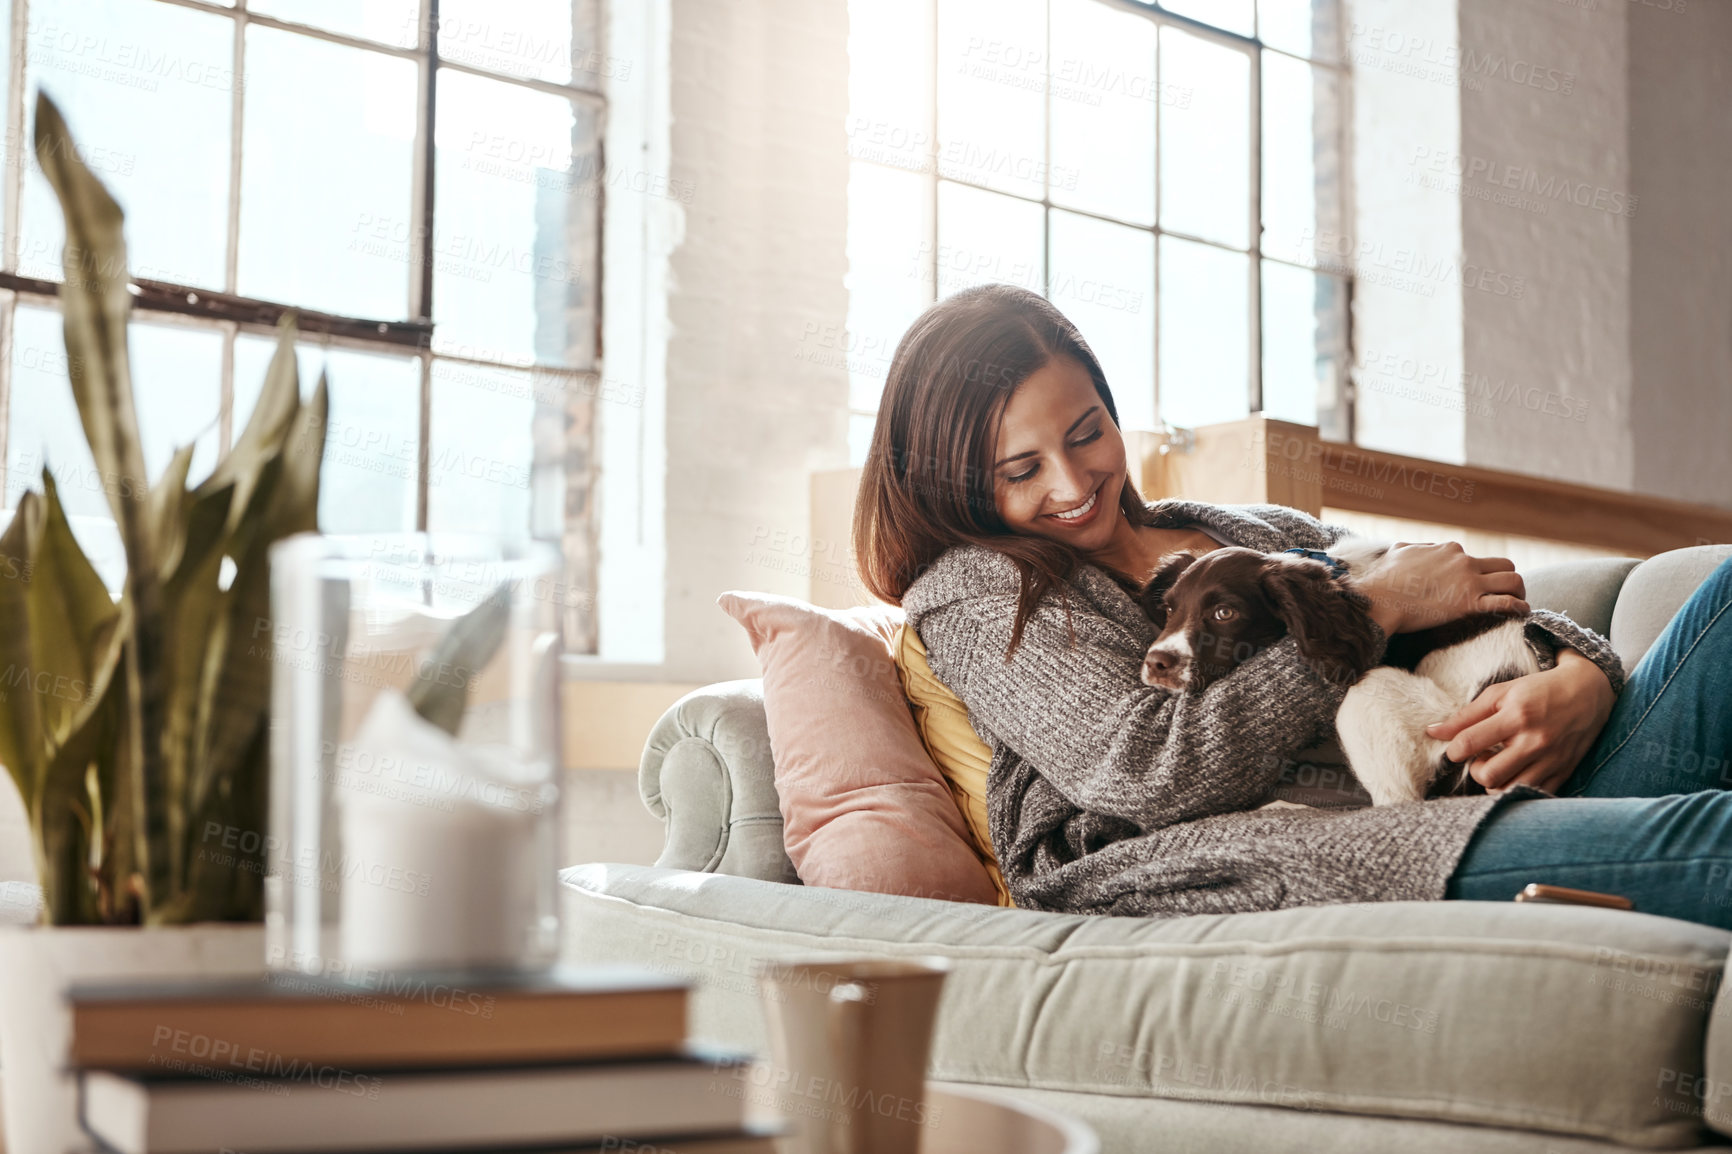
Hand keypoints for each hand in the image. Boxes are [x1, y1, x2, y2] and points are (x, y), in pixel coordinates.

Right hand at [1356, 541, 1527, 635]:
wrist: (1380, 600)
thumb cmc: (1384, 579)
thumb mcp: (1399, 552)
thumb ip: (1415, 548)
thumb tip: (1417, 548)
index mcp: (1449, 550)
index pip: (1474, 558)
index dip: (1477, 573)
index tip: (1473, 588)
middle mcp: (1464, 562)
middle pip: (1504, 565)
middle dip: (1507, 579)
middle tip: (1504, 594)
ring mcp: (1469, 583)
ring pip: (1514, 580)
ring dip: (1520, 592)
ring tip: (1518, 603)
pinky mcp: (1469, 604)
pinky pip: (1508, 603)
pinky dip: (1520, 608)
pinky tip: (1522, 614)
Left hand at [1424, 649, 1615, 794]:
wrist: (1589, 693)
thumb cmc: (1537, 691)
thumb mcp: (1500, 693)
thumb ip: (1465, 715)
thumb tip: (1432, 731)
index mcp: (1516, 716)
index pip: (1469, 742)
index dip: (1454, 750)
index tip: (1457, 748)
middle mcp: (1535, 741)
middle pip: (1488, 775)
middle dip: (1476, 770)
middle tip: (1481, 757)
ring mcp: (1551, 760)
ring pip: (1508, 790)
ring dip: (1495, 782)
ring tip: (1499, 765)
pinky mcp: (1563, 773)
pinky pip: (1532, 795)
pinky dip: (1517, 788)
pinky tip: (1516, 772)